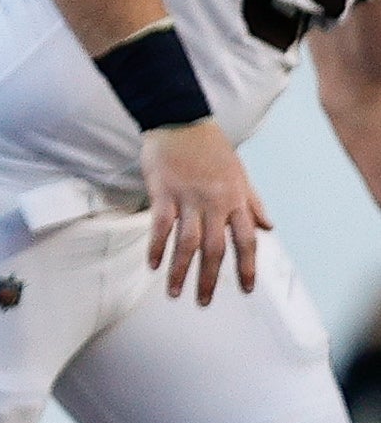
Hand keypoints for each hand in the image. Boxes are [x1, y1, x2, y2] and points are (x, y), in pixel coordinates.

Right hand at [141, 119, 270, 303]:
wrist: (181, 120)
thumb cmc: (210, 147)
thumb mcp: (240, 174)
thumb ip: (254, 203)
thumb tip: (269, 227)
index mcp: (236, 199)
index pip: (247, 240)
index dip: (247, 266)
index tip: (245, 288)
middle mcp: (216, 202)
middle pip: (216, 248)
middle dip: (210, 279)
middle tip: (203, 302)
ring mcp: (189, 198)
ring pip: (188, 243)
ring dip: (181, 271)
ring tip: (174, 292)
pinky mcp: (164, 192)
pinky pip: (161, 226)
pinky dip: (157, 247)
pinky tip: (153, 264)